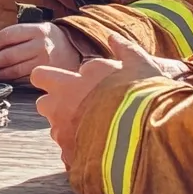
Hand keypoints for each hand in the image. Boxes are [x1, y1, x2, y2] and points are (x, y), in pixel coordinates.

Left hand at [0, 22, 81, 81]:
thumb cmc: (51, 40)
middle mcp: (42, 45)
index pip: (7, 35)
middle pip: (9, 54)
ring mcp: (45, 62)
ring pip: (15, 69)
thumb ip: (17, 36)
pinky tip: (2, 78)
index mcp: (37, 30)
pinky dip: (10, 79)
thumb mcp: (38, 30)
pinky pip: (23, 79)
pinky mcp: (47, 76)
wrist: (77, 50)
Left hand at [32, 33, 192, 165]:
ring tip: (95, 131)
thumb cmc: (145, 96)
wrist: (150, 134)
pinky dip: (80, 151)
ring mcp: (65, 133)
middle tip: (79, 107)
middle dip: (55, 104)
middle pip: (42, 102)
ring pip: (54, 129)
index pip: (43, 75)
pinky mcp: (72, 157)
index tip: (79, 84)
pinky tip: (100, 149)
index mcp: (73, 80)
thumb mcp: (139, 64)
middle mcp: (62, 105)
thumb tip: (112, 36)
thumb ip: (123, 49)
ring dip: (68, 128)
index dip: (61, 80)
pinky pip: (67, 153)